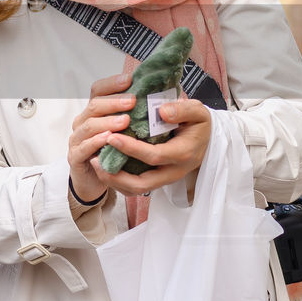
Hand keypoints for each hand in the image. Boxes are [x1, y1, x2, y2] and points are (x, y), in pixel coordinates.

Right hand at [68, 73, 136, 204]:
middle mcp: (83, 122)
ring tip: (125, 121)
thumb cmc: (111, 152)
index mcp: (93, 111)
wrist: (92, 180)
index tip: (130, 79)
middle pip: (94, 105)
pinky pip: (84, 147)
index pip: (98, 90)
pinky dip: (96, 142)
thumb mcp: (122, 131)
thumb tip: (157, 98)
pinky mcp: (75, 157)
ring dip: (107, 122)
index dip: (112, 83)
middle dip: (114, 102)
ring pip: (89, 125)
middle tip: (132, 101)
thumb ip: (132, 115)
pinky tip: (109, 139)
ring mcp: (77, 139)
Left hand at [93, 98, 211, 195]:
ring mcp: (165, 179)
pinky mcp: (157, 180)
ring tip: (95, 163)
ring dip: (114, 181)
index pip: (154, 156)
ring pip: (137, 190)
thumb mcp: (198, 112)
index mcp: (183, 153)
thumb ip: (183, 110)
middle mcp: (174, 171)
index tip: (111, 137)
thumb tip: (162, 112)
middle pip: (143, 184)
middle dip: (117, 175)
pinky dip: (118, 181)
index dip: (132, 149)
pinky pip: (135, 188)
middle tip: (96, 159)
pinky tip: (104, 167)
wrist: (206, 139)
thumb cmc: (198, 124)